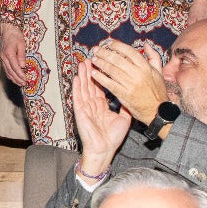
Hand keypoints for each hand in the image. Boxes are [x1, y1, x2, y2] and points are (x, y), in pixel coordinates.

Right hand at [0, 22, 27, 87]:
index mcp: (8, 53)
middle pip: (10, 71)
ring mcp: (2, 58)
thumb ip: (22, 55)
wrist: (7, 30)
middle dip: (17, 79)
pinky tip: (14, 78)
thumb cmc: (15, 36)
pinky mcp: (2, 59)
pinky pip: (5, 69)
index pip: (15, 67)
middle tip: (24, 84)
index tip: (25, 79)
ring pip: (7, 72)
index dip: (20, 75)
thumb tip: (23, 66)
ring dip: (13, 79)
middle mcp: (4, 57)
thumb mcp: (21, 44)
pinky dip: (10, 75)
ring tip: (20, 83)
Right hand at [71, 57, 131, 173]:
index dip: (101, 76)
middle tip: (91, 58)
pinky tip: (76, 78)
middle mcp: (93, 105)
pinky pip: (78, 98)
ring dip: (83, 75)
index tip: (102, 65)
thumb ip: (125, 107)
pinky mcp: (80, 112)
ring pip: (84, 88)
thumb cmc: (113, 137)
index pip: (101, 87)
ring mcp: (86, 107)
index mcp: (102, 106)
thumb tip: (129, 96)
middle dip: (91, 71)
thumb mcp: (123, 119)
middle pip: (91, 84)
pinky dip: (77, 87)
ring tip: (83, 63)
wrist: (104, 149)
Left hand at [88, 39, 168, 125]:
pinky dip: (100, 78)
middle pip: (118, 59)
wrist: (157, 111)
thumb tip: (146, 44)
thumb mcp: (159, 72)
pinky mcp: (124, 94)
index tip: (109, 43)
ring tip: (93, 59)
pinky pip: (109, 84)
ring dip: (101, 63)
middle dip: (105, 53)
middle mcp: (138, 74)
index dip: (118, 46)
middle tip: (96, 49)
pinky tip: (93, 73)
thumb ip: (153, 56)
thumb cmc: (157, 91)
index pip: (129, 51)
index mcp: (146, 67)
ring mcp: (130, 84)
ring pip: (112, 70)